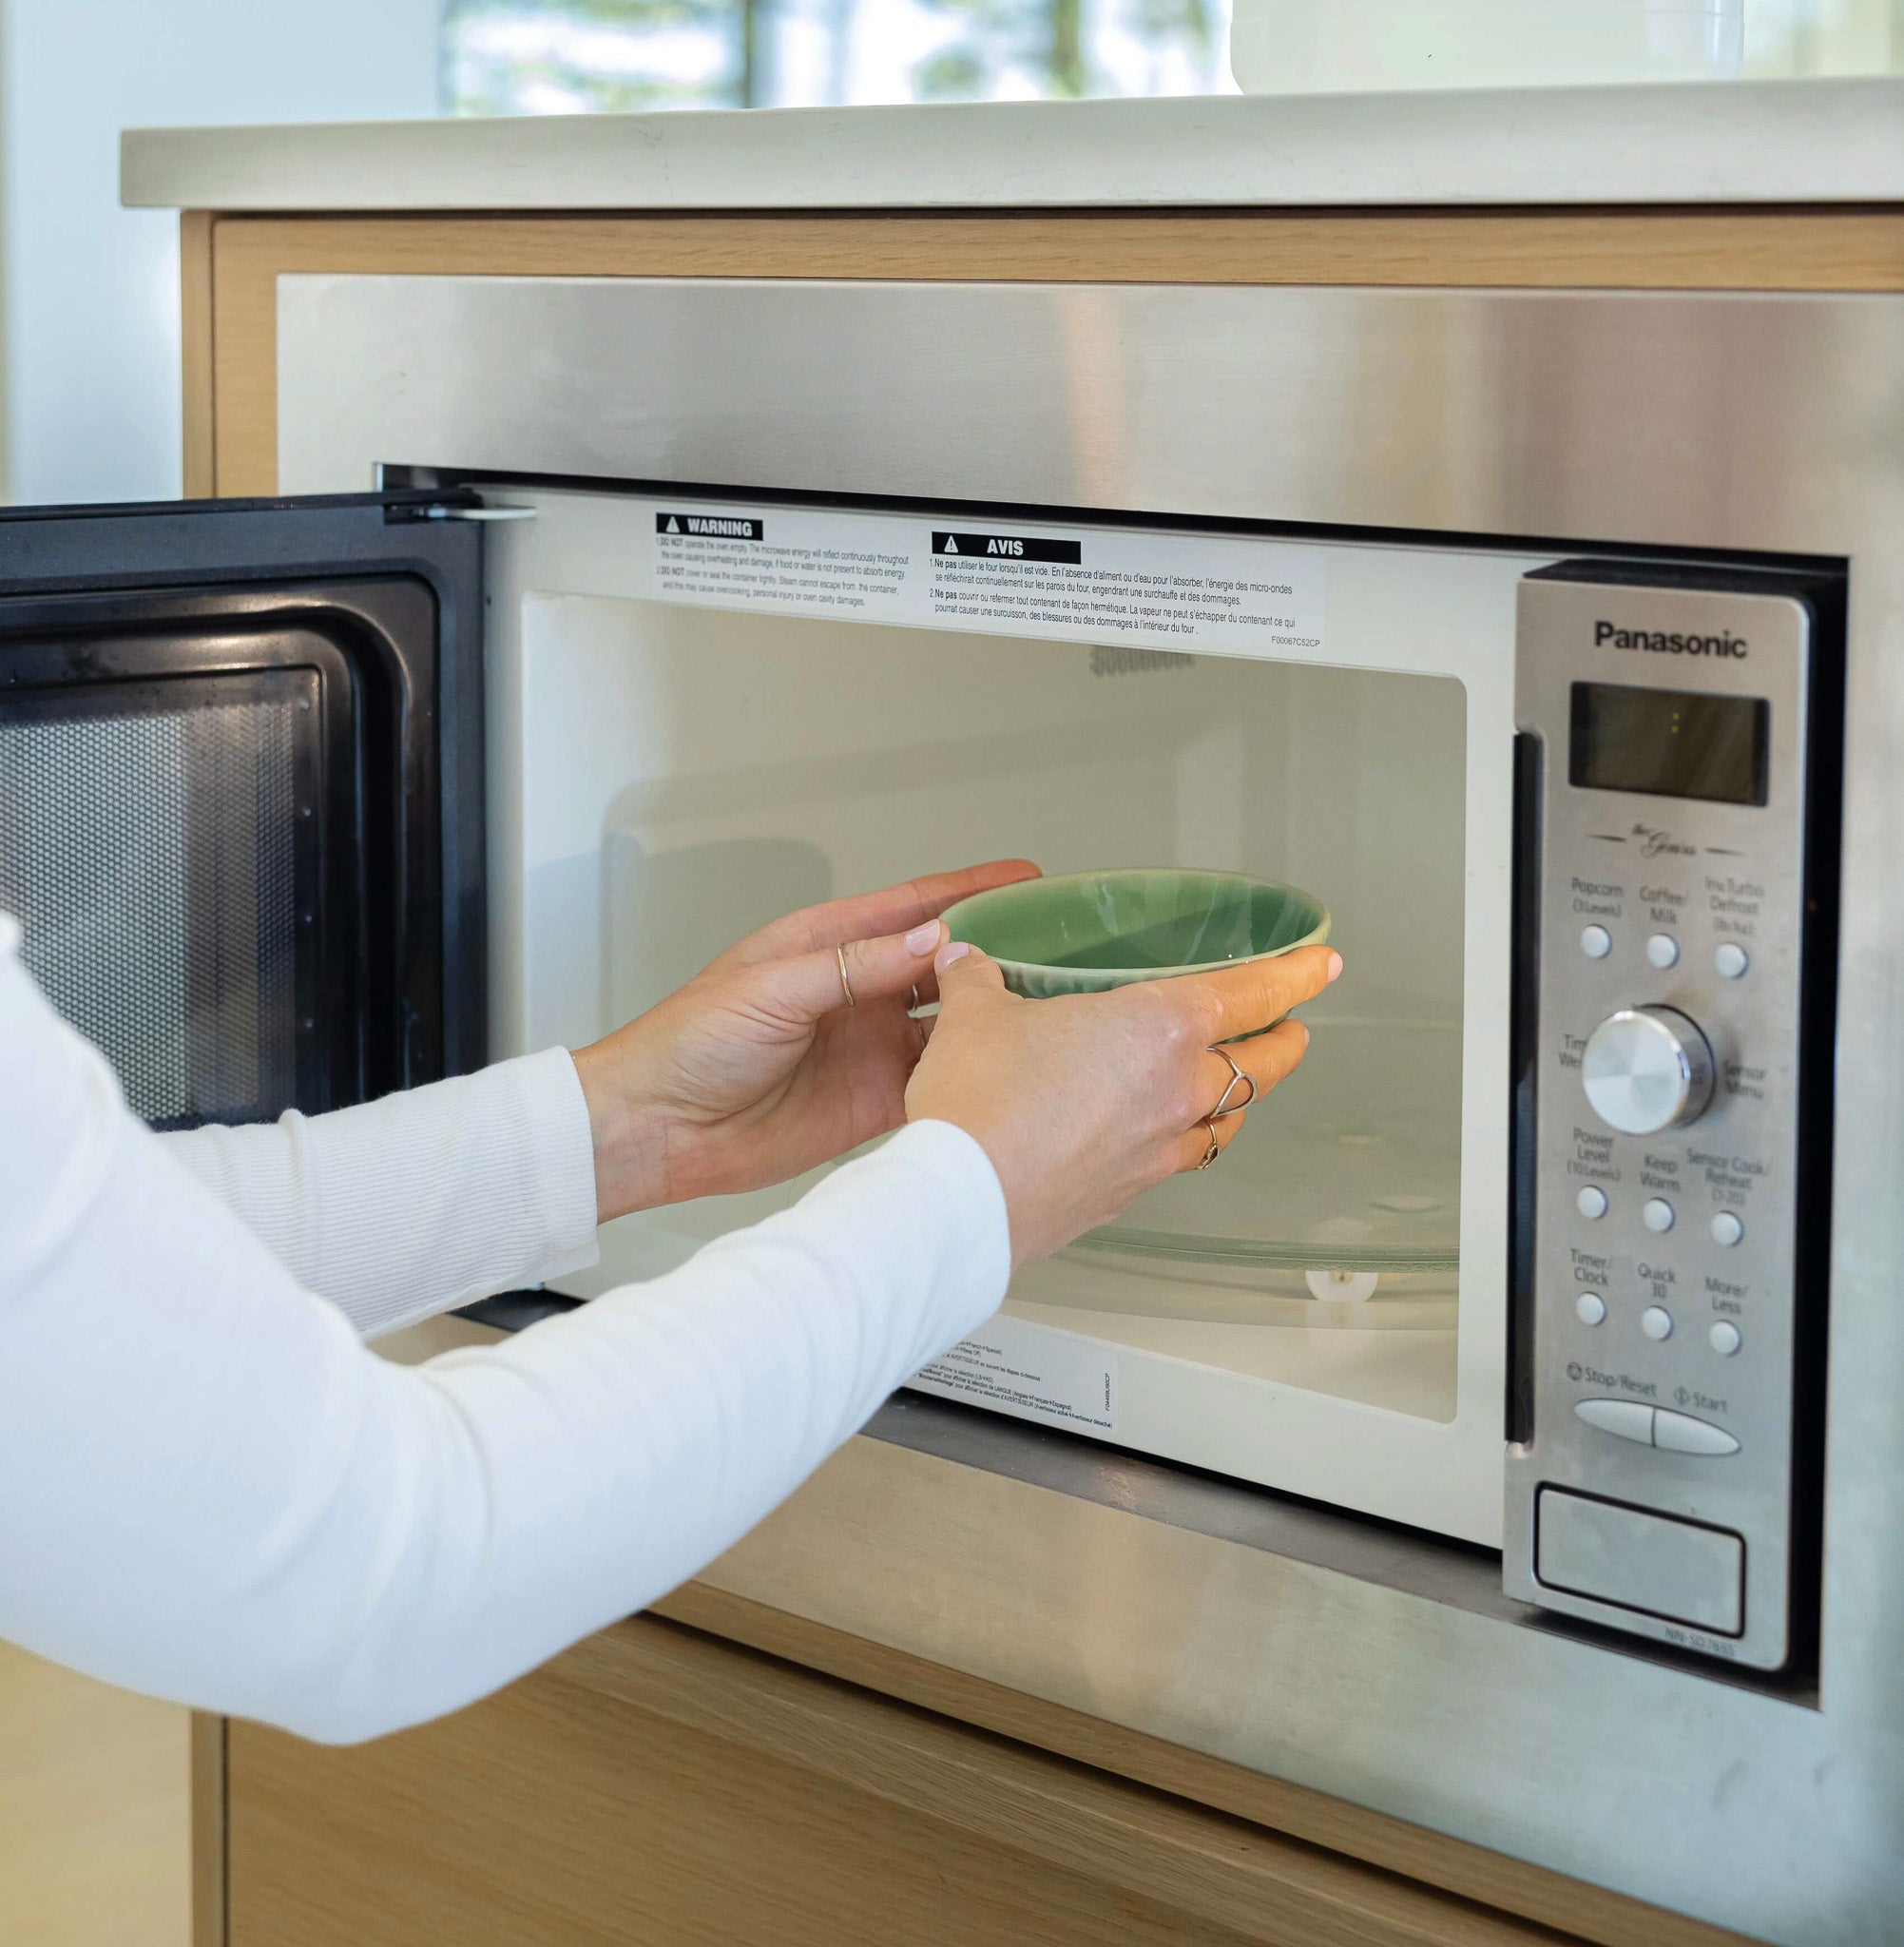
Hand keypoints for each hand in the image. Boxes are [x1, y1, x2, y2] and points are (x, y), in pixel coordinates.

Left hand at [570, 861, 1038, 1219]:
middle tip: (1059, 949)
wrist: (657, 1127)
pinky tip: (1003, 1072)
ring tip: (1046, 1008)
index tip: (1027, 878)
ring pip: (949, 1026)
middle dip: (996, 952)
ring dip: (989, 1017)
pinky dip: (969, 1078)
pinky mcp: (872, 1103)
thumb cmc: (687, 1043)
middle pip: (942, 965)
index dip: (971, 889)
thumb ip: (854, 967)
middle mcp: (856, 993)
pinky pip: (935, 1084)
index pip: (913, 908)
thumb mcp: (772, 988)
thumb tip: (929, 941)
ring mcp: (869, 1049)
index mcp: (827, 946)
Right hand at [905, 940, 1341, 1266]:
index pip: (1254, 994)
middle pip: (1263, 1065)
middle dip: (1285, 1040)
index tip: (1321, 964)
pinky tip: (1163, 1137)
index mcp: (1160, 1028)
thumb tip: (967, 960)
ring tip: (1235, 1086)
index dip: (1295, 974)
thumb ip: (979, 980)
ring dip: (1241, 1099)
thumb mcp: (975, 1015)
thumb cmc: (981, 1102)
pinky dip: (1186, 1141)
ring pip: (1230, 1121)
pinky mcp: (1129, 1194)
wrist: (960, 1201)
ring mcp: (1159, 1150)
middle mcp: (1177, 1091)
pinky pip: (1180, 1160)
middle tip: (1290, 1025)